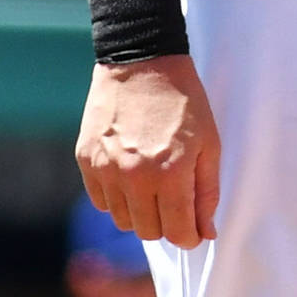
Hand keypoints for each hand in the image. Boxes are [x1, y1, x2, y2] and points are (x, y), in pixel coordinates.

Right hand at [76, 54, 220, 248]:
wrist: (143, 60)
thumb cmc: (183, 99)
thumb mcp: (210, 141)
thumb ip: (208, 191)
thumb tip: (205, 232)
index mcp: (170, 171)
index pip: (177, 231)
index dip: (189, 237)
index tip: (193, 232)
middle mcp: (135, 175)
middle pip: (148, 231)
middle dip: (166, 224)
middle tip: (174, 201)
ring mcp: (106, 168)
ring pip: (122, 221)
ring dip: (140, 212)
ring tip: (152, 183)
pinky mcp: (86, 159)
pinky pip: (101, 201)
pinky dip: (116, 197)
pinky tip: (129, 174)